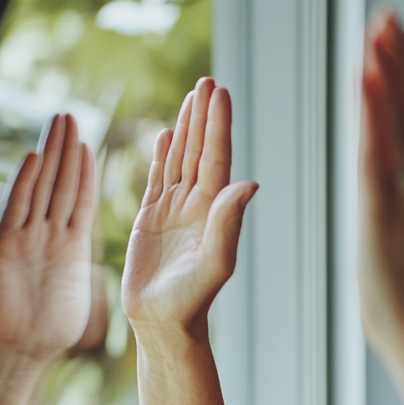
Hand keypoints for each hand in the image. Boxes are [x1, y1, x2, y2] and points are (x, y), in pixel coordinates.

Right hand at [0, 113, 95, 362]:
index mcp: (70, 246)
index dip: (85, 171)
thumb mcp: (80, 293)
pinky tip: (35, 157)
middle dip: (65, 151)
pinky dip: (26, 182)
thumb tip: (96, 259)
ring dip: (50, 154)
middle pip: (58, 184)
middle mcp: (47, 236)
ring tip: (56, 121)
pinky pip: (19, 208)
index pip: (79, 199)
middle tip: (69, 116)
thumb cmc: (52, 332)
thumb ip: (84, 266)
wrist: (20, 351)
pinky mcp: (6, 246)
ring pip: (41, 187)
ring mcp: (26, 238)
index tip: (89, 142)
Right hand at [121, 78, 257, 337]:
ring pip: (181, 160)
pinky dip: (162, 156)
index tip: (220, 93)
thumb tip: (251, 182)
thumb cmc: (193, 298)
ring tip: (191, 97)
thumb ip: (230, 222)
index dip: (217, 126)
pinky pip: (158, 180)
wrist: (164, 322)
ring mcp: (174, 211)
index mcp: (214, 211)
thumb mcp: (216, 261)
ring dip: (186, 129)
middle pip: (201, 151)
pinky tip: (166, 135)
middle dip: (204, 117)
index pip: (216, 159)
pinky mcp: (152, 221)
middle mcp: (197, 206)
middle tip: (209, 82)